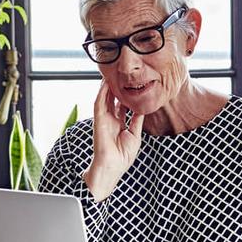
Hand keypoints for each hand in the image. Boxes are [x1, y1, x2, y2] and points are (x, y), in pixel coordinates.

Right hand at [81, 78, 144, 200]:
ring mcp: (104, 120)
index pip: (122, 106)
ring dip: (107, 87)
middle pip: (112, 99)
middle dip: (116, 88)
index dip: (126, 96)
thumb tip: (142, 109)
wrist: (112, 167)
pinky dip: (101, 93)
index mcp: (119, 124)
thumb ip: (136, 121)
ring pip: (105, 99)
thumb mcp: (134, 135)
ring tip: (111, 74)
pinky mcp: (99, 121)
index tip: (132, 85)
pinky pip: (99, 104)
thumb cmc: (122, 156)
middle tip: (120, 75)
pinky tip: (105, 84)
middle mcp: (110, 120)